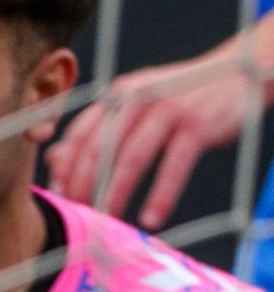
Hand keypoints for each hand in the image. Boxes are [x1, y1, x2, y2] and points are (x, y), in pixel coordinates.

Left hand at [45, 54, 252, 230]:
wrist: (238, 72)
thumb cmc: (178, 98)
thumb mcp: (135, 105)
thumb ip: (96, 129)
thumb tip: (53, 160)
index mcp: (117, 95)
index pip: (80, 134)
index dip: (65, 167)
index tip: (58, 195)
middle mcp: (136, 99)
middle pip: (100, 148)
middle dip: (84, 184)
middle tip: (79, 214)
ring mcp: (167, 110)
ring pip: (131, 159)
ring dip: (115, 193)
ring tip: (107, 219)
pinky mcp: (197, 125)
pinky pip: (173, 167)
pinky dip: (160, 196)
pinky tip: (150, 219)